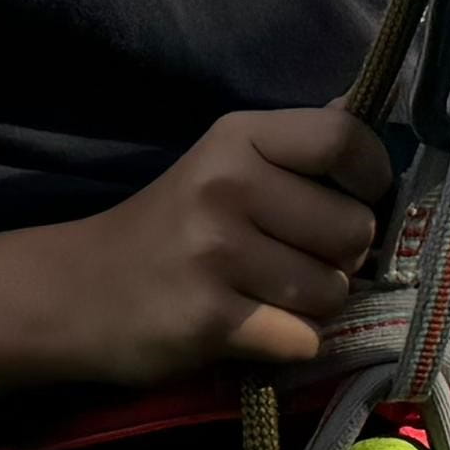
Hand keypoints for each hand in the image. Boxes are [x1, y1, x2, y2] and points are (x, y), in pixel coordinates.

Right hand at [66, 108, 390, 382]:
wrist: (78, 291)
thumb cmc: (168, 226)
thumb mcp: (221, 162)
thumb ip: (294, 143)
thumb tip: (364, 106)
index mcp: (237, 138)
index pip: (344, 139)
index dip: (372, 176)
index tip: (357, 199)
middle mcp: (228, 186)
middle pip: (353, 228)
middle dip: (342, 257)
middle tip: (298, 261)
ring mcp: (217, 254)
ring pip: (333, 291)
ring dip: (315, 305)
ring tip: (270, 295)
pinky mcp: (211, 320)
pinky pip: (303, 338)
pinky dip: (290, 343)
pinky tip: (254, 329)